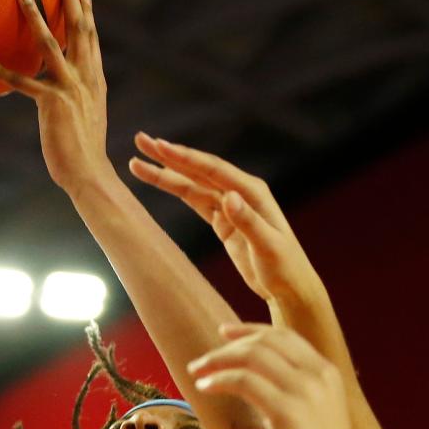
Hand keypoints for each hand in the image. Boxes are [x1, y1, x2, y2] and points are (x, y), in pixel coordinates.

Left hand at [0, 0, 109, 194]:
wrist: (89, 174)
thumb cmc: (84, 153)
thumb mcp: (85, 119)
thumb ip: (77, 100)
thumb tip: (62, 98)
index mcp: (94, 80)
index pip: (92, 38)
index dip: (88, 11)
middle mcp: (85, 78)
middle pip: (79, 28)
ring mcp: (69, 89)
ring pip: (51, 44)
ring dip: (35, 16)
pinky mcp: (51, 104)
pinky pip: (23, 83)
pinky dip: (3, 70)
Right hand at [130, 138, 325, 313]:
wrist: (290, 287)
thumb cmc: (284, 267)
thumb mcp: (267, 246)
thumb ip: (247, 221)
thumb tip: (228, 197)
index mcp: (252, 192)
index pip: (213, 169)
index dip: (185, 158)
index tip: (160, 147)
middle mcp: (240, 193)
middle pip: (198, 170)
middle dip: (168, 156)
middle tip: (141, 141)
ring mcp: (231, 206)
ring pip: (192, 185)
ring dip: (166, 173)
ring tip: (138, 163)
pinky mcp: (224, 222)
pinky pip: (195, 201)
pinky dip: (176, 191)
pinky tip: (160, 181)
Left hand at [189, 323, 363, 428]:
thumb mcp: (313, 414)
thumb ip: (294, 393)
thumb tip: (258, 384)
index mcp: (326, 372)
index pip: (284, 336)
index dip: (251, 330)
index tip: (225, 334)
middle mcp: (317, 374)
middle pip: (265, 341)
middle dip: (229, 345)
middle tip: (202, 359)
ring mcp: (304, 390)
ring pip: (252, 356)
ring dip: (218, 360)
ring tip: (197, 372)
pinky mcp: (287, 410)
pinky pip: (245, 381)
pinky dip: (221, 379)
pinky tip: (205, 388)